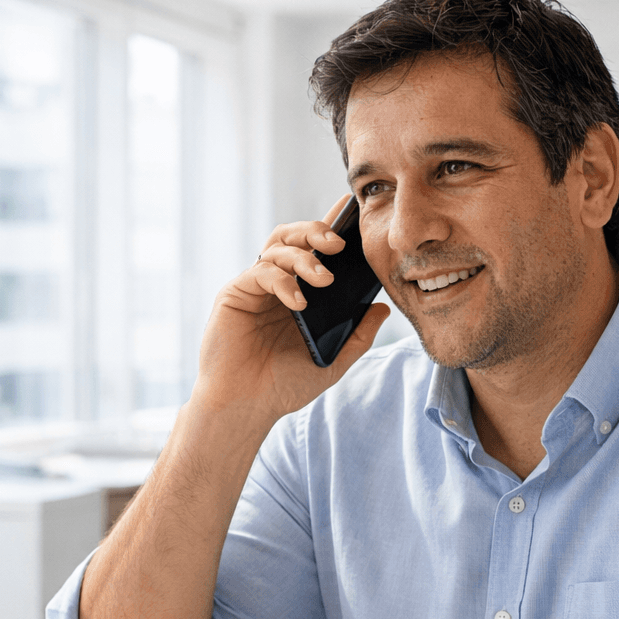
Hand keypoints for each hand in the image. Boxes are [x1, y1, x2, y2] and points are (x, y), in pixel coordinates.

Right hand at [195, 195, 390, 424]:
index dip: (332, 228)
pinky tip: (299, 302)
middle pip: (293, 237)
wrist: (246, 407)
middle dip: (317, 231)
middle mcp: (276, 284)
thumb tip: (383, 307)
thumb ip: (358, 335)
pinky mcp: (235, 293)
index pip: (315, 252)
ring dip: (304, 256)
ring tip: (324, 279)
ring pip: (277, 246)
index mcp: (299, 294)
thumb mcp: (332, 361)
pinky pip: (261, 271)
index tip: (352, 211)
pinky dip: (283, 280)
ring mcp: (254, 287)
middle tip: (339, 245)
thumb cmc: (282, 387)